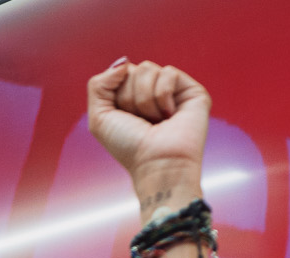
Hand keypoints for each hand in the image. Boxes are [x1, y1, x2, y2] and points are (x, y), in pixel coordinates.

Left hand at [87, 58, 209, 220]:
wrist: (156, 163)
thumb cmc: (129, 146)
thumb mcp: (99, 117)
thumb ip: (99, 85)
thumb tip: (123, 62)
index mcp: (131, 97)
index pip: (119, 73)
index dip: (116, 96)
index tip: (124, 119)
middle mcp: (152, 92)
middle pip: (132, 70)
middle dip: (130, 98)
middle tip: (142, 121)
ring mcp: (172, 90)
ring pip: (148, 68)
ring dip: (144, 99)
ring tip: (156, 120)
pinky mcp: (191, 90)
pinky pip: (168, 72)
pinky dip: (162, 96)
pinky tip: (169, 115)